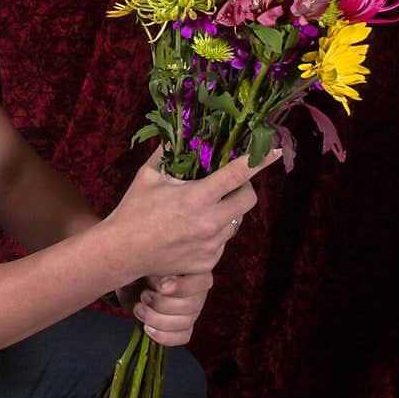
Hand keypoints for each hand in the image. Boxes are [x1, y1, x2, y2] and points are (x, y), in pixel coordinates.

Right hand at [107, 144, 279, 284]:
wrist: (122, 252)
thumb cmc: (133, 210)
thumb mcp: (148, 176)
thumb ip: (165, 153)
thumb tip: (175, 134)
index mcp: (197, 197)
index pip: (237, 175)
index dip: (260, 161)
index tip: (276, 150)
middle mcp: (209, 222)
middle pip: (248, 201)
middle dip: (245, 189)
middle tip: (230, 186)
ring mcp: (210, 246)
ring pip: (234, 223)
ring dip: (225, 213)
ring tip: (202, 211)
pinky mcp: (207, 263)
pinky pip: (221, 243)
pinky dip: (213, 234)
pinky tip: (192, 232)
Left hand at [115, 271, 212, 346]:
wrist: (127, 279)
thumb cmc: (139, 265)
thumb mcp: (145, 258)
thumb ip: (155, 263)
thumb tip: (156, 275)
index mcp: (193, 269)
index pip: (201, 282)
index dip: (181, 287)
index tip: (159, 287)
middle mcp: (197, 290)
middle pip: (192, 305)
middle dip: (162, 304)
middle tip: (143, 296)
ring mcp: (191, 310)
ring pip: (185, 322)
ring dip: (157, 319)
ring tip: (139, 309)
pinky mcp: (182, 326)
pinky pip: (183, 336)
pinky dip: (164, 336)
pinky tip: (147, 328)